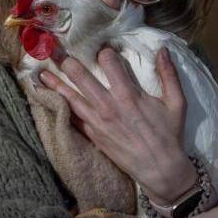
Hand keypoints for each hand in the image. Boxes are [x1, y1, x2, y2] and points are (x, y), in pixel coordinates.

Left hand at [38, 46, 196, 202]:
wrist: (160, 168)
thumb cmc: (169, 134)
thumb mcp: (177, 103)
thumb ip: (169, 74)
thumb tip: (162, 50)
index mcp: (128, 94)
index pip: (109, 63)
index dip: (105, 52)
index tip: (103, 50)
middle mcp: (108, 105)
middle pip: (81, 77)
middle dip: (68, 62)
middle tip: (55, 50)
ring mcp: (97, 122)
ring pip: (70, 97)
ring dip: (55, 84)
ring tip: (40, 73)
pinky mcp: (92, 135)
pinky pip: (71, 118)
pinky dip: (58, 108)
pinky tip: (47, 101)